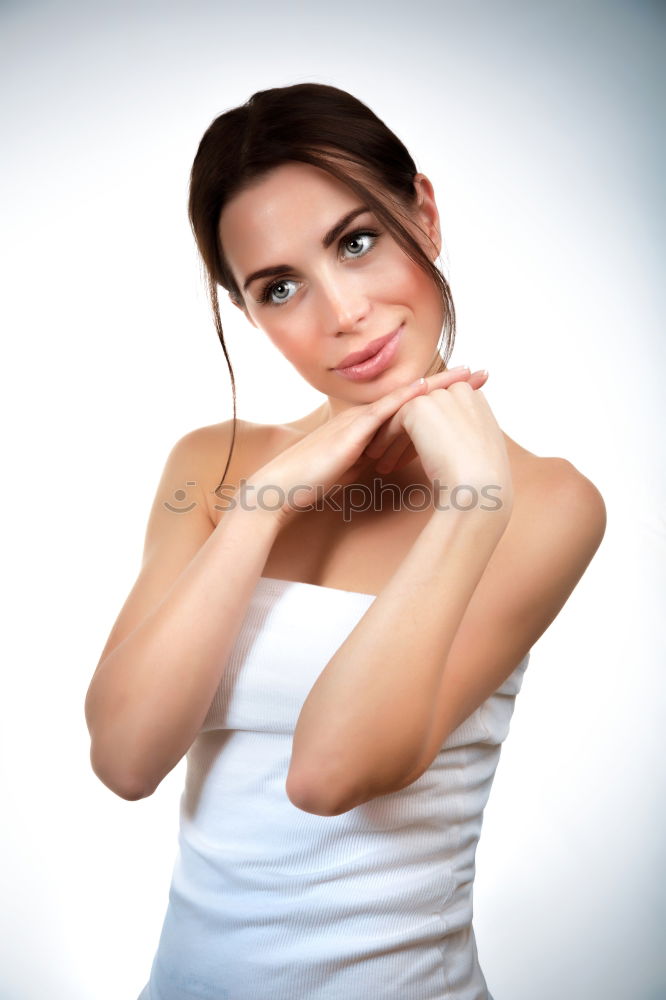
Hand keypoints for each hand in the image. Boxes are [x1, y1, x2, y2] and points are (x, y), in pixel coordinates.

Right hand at [247, 367, 484, 526]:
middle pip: (415, 394)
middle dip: (449, 384)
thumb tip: (402, 460)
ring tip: (468, 375)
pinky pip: (383, 411)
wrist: (281, 490)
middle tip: (483, 374)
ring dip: (437, 385)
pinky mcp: (349, 431)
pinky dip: (406, 398)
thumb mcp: (355, 468)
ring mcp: (358, 420)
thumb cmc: (313, 482)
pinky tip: (427, 390)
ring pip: (404, 396)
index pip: (411, 405)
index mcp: (369, 426)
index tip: (471, 390)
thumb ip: (377, 459)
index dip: (442, 396)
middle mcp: (365, 416)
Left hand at [368, 374, 512, 517]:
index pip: (442, 413)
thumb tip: (451, 444)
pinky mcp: (420, 406)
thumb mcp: (476, 449)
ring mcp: (439, 395)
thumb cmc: (482, 480)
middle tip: (391, 459)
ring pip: (406, 417)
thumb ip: (463, 436)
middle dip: (406, 438)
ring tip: (383, 465)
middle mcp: (459, 391)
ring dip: (392, 441)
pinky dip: (386, 441)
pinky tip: (380, 461)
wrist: (479, 487)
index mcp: (475, 400)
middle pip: (423, 414)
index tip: (416, 456)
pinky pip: (395, 422)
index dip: (426, 435)